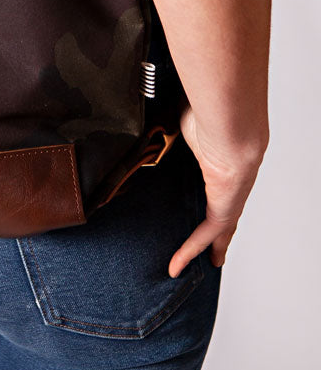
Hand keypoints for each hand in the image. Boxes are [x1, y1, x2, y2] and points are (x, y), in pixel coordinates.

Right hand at [167, 102, 266, 277]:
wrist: (230, 123)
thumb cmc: (208, 110)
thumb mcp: (179, 116)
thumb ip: (161, 117)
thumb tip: (140, 104)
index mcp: (217, 154)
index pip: (214, 176)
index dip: (210, 189)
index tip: (204, 192)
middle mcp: (227, 177)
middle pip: (223, 208)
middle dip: (220, 229)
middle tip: (214, 247)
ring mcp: (229, 195)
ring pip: (221, 227)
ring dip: (213, 245)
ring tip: (206, 261)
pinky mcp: (224, 208)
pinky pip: (206, 234)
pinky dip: (189, 250)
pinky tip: (176, 265)